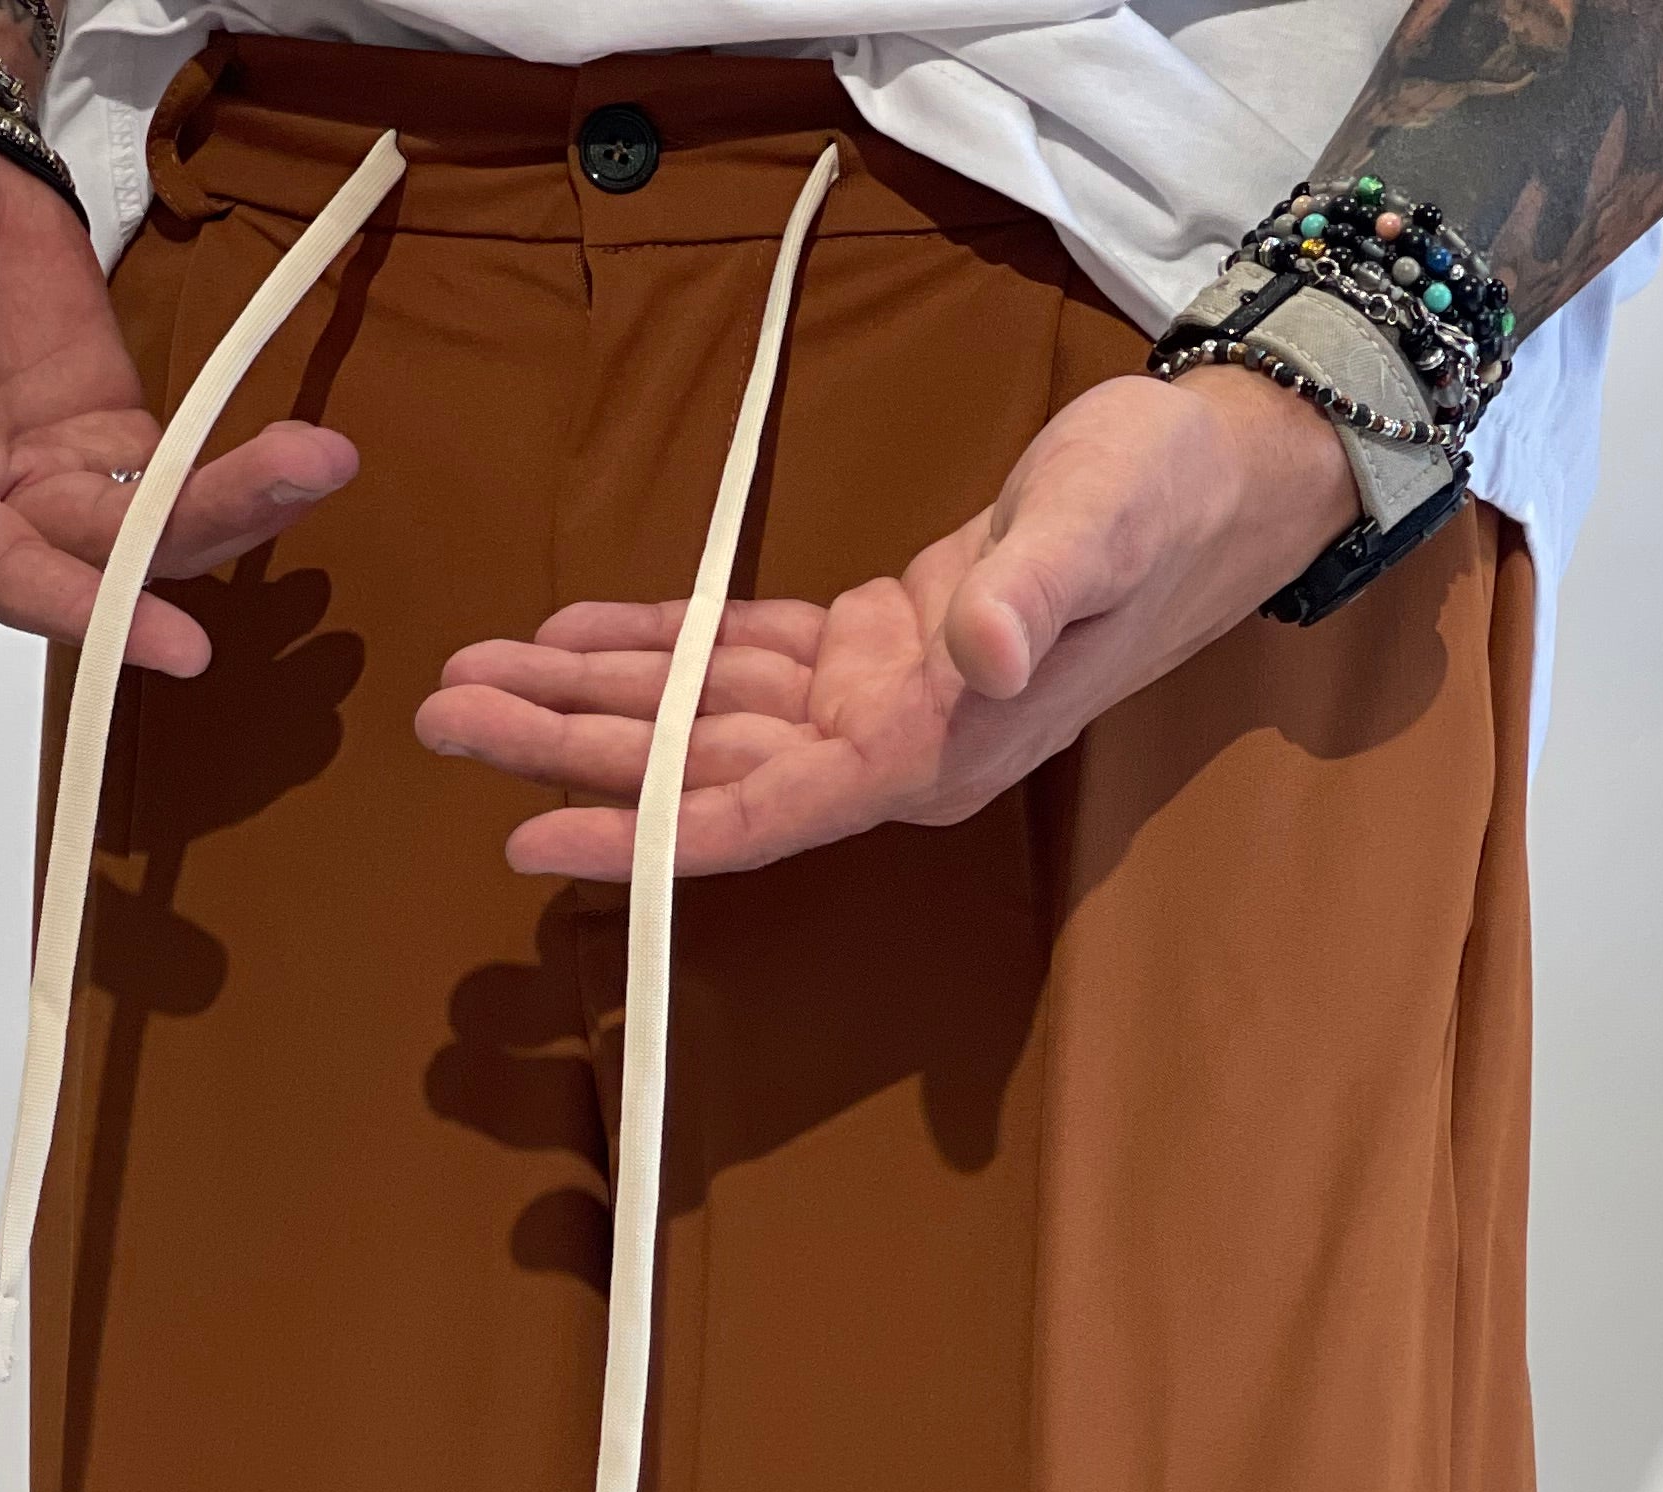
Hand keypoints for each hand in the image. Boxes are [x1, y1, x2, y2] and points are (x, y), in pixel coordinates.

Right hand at [0, 81, 357, 674]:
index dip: (81, 608)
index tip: (170, 639)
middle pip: (97, 560)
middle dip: (194, 546)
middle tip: (292, 491)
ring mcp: (50, 471)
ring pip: (150, 530)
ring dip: (238, 507)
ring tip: (323, 462)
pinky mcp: (104, 430)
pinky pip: (177, 476)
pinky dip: (240, 475)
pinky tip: (307, 458)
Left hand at [413, 366, 1351, 876]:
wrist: (1218, 481)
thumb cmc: (1162, 503)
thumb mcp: (1100, 529)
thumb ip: (1035, 598)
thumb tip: (975, 651)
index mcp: (932, 749)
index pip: (758, 814)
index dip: (640, 832)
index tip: (528, 839)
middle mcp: (887, 748)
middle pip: (698, 772)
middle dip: (568, 753)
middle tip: (444, 720)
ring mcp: (874, 704)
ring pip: (699, 719)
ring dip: (585, 701)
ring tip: (468, 681)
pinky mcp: (868, 647)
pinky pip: (735, 661)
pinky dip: (650, 648)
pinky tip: (566, 636)